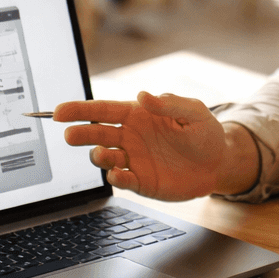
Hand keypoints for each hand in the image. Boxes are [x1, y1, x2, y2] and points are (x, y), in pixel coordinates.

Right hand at [55, 93, 227, 199]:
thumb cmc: (205, 132)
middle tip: (70, 135)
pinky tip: (117, 174)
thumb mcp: (193, 112)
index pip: (103, 110)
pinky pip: (122, 180)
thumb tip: (143, 96)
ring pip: (105, 158)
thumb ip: (169, 103)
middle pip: (97, 133)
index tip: (60, 112)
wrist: (218, 164)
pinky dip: (115, 178)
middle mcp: (130, 137)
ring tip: (102, 154)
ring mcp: (133, 160)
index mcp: (138, 116)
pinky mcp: (141, 182)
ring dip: (98, 156)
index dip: (80, 110)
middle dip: (81, 133)